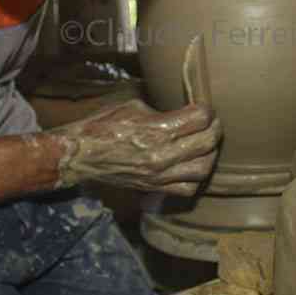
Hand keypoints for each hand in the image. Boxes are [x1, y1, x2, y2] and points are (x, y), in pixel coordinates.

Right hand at [48, 99, 221, 196]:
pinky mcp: (154, 188)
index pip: (200, 118)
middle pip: (207, 142)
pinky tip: (192, 166)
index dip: (207, 110)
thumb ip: (163, 111)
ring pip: (203, 169)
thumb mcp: (133, 106)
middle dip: (215, 129)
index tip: (204, 107)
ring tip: (206, 145)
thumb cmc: (103, 126)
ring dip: (210, 155)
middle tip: (212, 123)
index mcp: (157, 129)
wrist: (80, 155)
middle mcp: (162, 155)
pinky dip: (196, 178)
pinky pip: (187, 189)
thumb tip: (183, 112)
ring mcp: (159, 175)